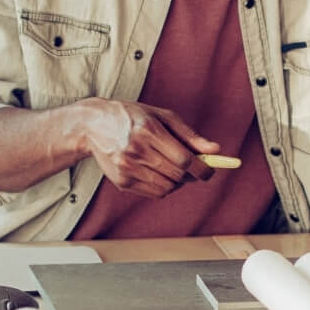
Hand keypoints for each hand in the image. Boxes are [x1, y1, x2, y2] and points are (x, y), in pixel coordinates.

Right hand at [75, 99, 218, 198]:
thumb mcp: (161, 117)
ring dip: (178, 182)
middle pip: (177, 174)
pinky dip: (164, 187)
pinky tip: (159, 173)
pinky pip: (154, 193)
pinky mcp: (121, 181)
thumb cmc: (132, 117)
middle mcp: (136, 150)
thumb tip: (215, 150)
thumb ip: (189, 135)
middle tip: (197, 169)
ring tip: (175, 169)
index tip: (211, 170)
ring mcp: (127, 168)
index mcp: (148, 130)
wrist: (93, 125)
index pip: (183, 158)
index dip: (202, 168)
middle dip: (193, 175)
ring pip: (167, 187)